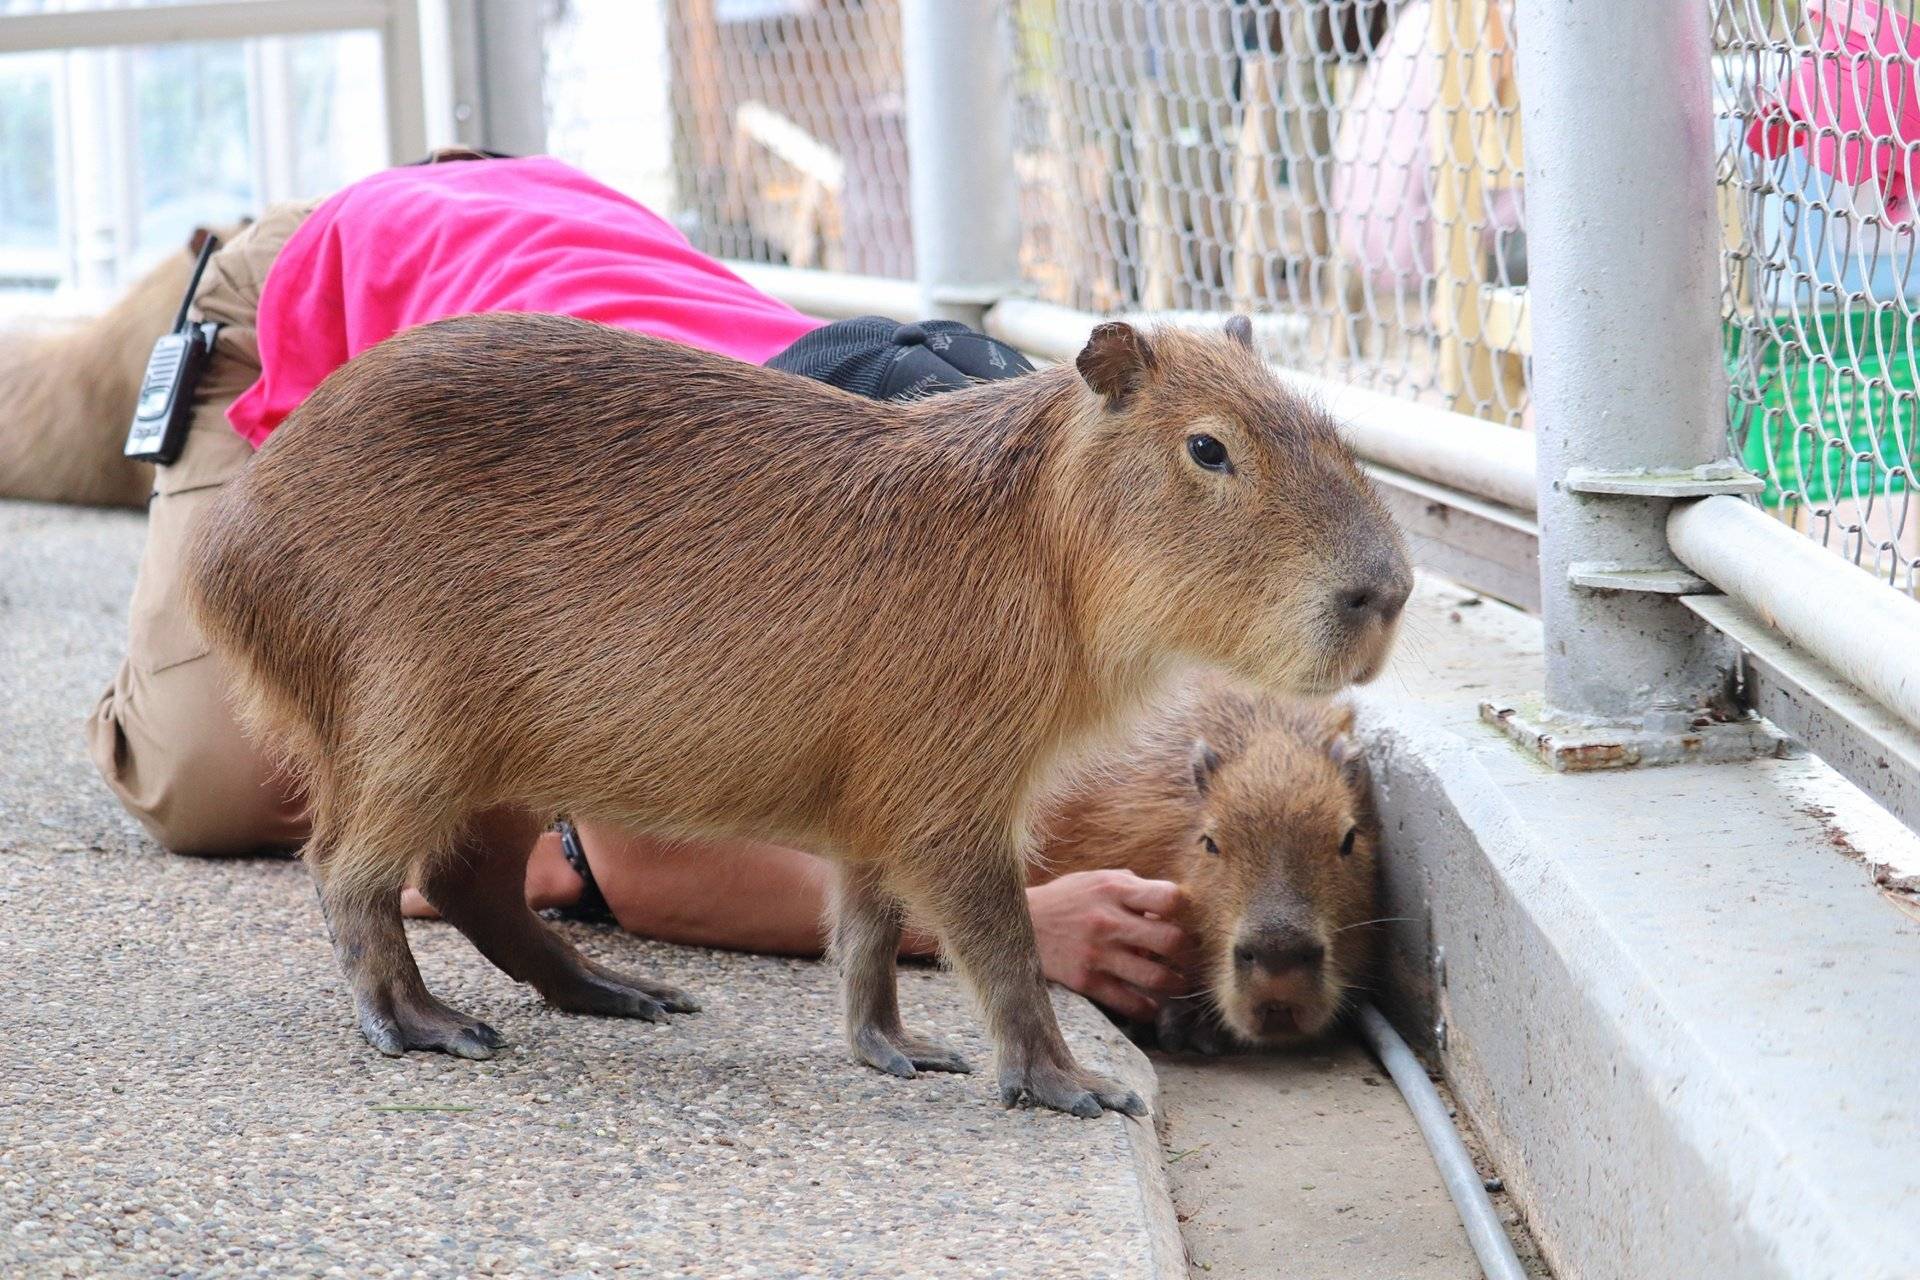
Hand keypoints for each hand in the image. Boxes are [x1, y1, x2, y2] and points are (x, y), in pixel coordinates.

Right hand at [1027, 870, 1189, 1020]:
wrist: (1017, 924)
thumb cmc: (1066, 899)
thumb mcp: (1097, 879)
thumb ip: (1133, 887)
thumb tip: (1172, 904)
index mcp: (1114, 889)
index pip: (1169, 898)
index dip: (1185, 910)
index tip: (1182, 919)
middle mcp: (1108, 921)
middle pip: (1171, 941)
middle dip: (1188, 952)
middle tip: (1188, 957)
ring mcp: (1097, 953)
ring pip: (1156, 978)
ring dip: (1176, 984)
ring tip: (1178, 983)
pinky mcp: (1085, 980)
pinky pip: (1128, 1003)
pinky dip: (1147, 1008)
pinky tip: (1151, 1005)